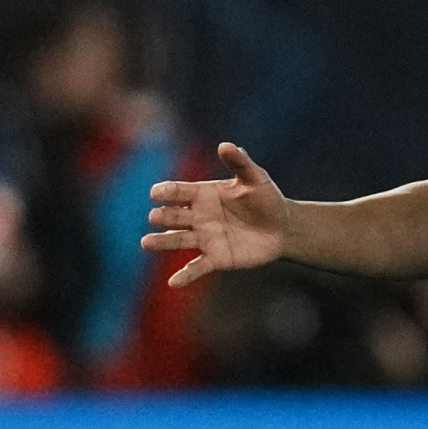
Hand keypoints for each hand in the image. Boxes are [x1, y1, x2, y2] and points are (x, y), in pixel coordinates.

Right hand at [143, 142, 287, 287]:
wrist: (281, 227)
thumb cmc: (266, 198)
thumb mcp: (255, 178)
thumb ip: (240, 162)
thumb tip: (225, 145)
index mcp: (202, 194)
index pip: (179, 192)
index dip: (167, 192)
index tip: (156, 193)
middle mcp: (198, 216)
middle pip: (174, 216)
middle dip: (163, 216)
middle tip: (155, 217)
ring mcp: (205, 238)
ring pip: (178, 240)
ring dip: (162, 242)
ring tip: (146, 243)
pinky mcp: (215, 258)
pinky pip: (197, 267)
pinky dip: (185, 276)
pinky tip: (173, 283)